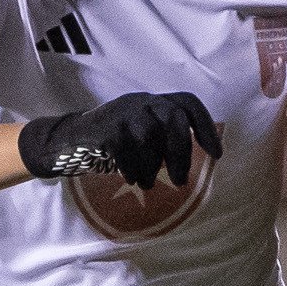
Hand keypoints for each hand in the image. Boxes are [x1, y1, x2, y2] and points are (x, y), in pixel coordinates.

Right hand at [18, 92, 221, 189]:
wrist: (70, 140)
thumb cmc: (115, 142)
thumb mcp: (143, 135)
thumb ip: (164, 140)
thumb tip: (186, 163)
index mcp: (154, 102)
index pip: (187, 103)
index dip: (205, 127)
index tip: (216, 154)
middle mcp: (141, 101)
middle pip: (173, 118)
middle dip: (181, 153)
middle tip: (179, 181)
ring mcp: (122, 112)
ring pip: (150, 136)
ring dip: (152, 167)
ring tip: (149, 184)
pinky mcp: (106, 128)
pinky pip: (127, 150)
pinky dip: (133, 169)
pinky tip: (132, 180)